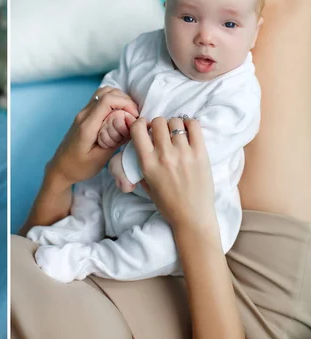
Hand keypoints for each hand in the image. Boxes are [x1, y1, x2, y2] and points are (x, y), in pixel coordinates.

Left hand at [48, 87, 139, 186]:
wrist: (60, 169)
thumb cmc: (79, 167)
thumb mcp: (100, 158)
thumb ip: (116, 140)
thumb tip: (132, 125)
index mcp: (87, 125)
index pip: (107, 100)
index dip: (125, 103)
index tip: (134, 116)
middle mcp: (83, 115)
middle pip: (106, 92)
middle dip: (124, 100)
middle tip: (133, 115)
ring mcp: (82, 114)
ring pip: (102, 93)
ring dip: (119, 99)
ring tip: (128, 114)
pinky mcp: (83, 116)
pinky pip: (99, 101)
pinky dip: (112, 103)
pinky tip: (119, 116)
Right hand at [131, 116, 215, 230]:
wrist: (192, 217)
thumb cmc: (167, 203)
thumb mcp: (146, 183)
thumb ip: (141, 163)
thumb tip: (141, 144)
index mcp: (147, 162)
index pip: (137, 128)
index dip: (140, 124)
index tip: (145, 128)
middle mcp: (164, 155)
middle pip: (158, 121)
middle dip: (158, 124)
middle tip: (163, 133)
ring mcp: (183, 153)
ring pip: (175, 122)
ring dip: (174, 125)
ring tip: (177, 134)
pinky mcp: (200, 153)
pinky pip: (194, 125)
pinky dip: (189, 124)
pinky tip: (188, 132)